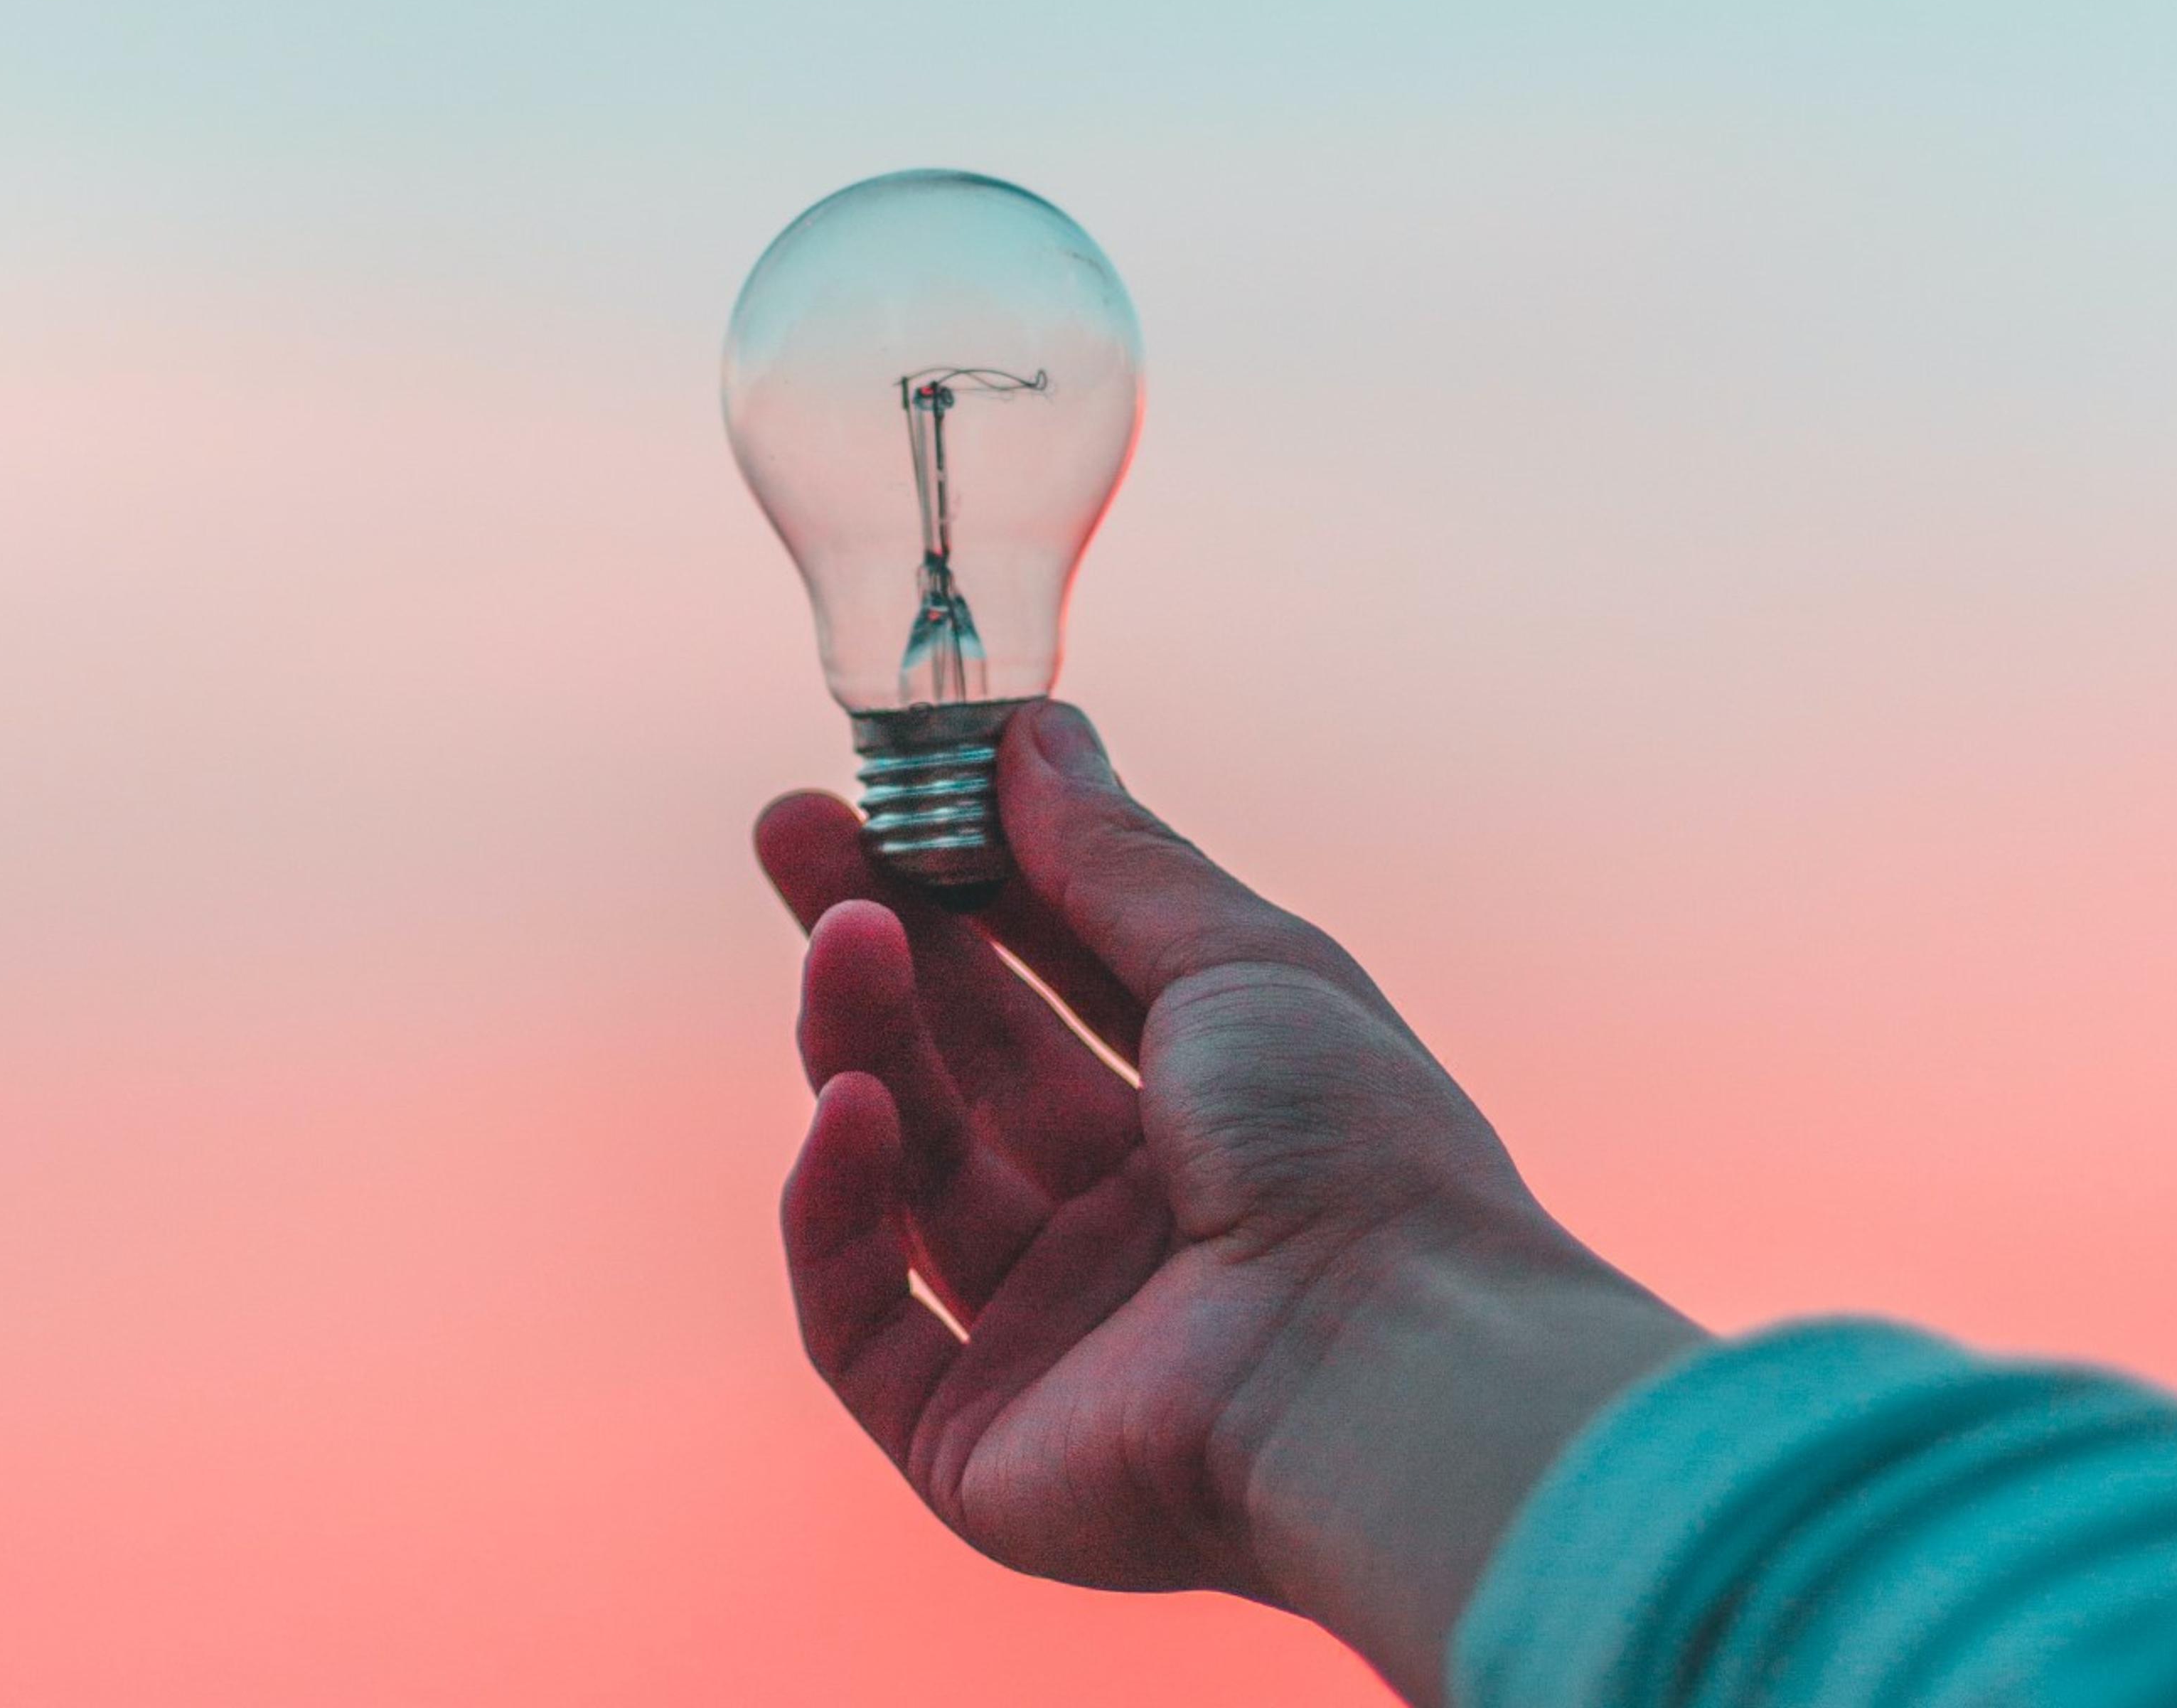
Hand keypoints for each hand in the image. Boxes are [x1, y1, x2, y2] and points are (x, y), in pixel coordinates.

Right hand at [758, 702, 1697, 1703]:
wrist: (1385, 1370)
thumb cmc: (1351, 1150)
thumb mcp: (1241, 962)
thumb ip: (1116, 859)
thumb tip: (1033, 732)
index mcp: (1212, 1123)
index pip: (1054, 985)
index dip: (966, 886)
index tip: (884, 789)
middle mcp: (1129, 1231)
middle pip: (963, 1068)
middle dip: (877, 943)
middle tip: (791, 831)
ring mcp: (1050, 1339)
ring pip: (908, 1174)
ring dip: (862, 1044)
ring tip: (843, 937)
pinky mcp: (974, 1444)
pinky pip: (860, 1320)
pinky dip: (837, 1213)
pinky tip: (848, 1107)